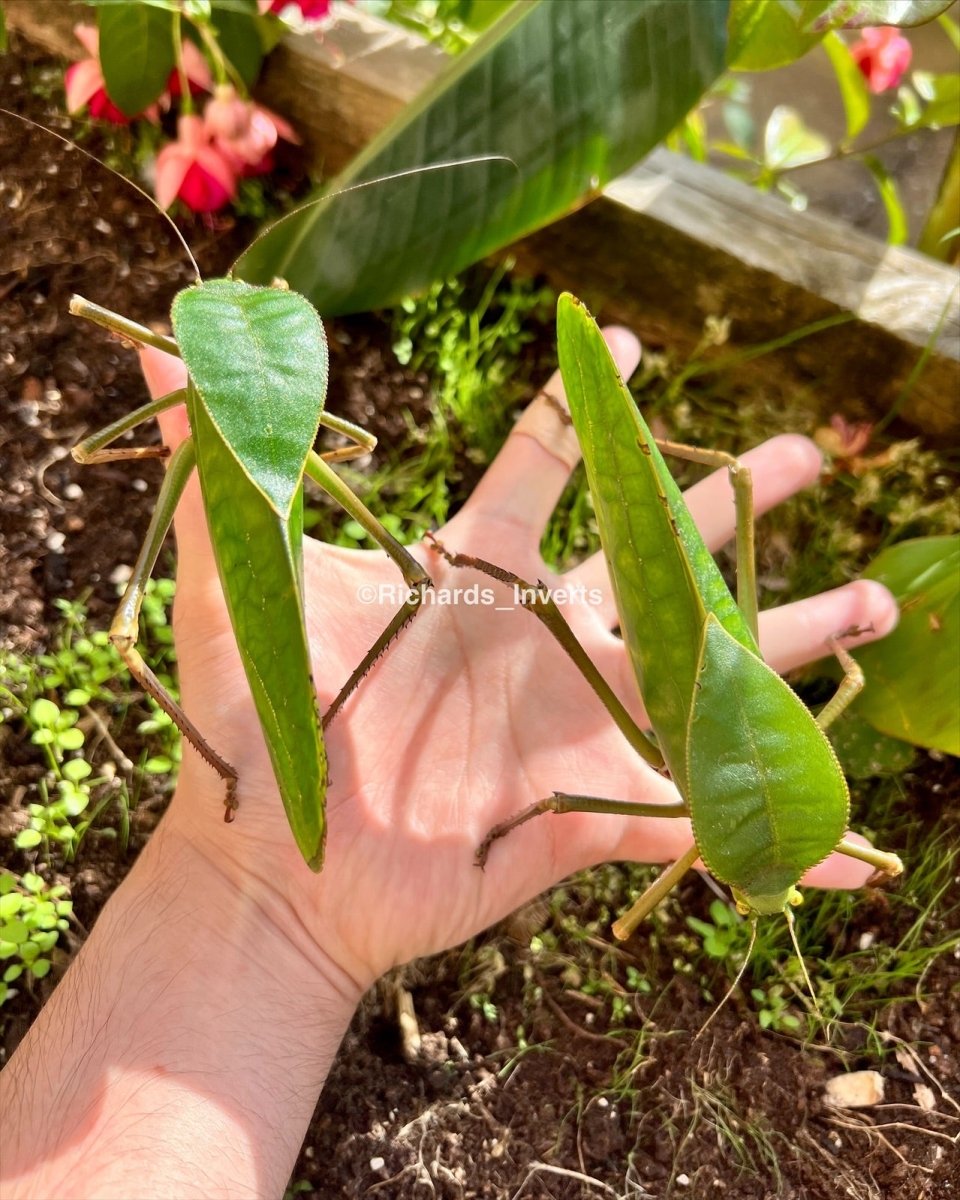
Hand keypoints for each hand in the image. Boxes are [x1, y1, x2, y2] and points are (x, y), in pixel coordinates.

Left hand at [141, 329, 896, 993]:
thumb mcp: (244, 586)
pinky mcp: (586, 817)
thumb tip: (163, 346)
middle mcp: (540, 642)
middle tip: (813, 451)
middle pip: (662, 555)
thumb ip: (219, 466)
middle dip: (738, 501)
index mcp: (475, 577)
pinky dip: (771, 839)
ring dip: (794, 640)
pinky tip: (847, 849)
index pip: (548, 468)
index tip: (632, 345)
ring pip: (709, 673)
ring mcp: (574, 728)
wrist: (269, 868)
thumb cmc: (256, 724)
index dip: (590, 405)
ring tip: (879, 606)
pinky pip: (696, 827)